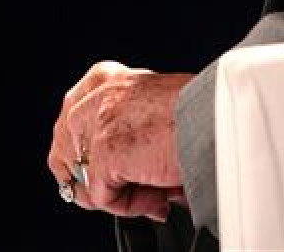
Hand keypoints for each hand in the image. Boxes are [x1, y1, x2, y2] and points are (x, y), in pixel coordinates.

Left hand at [47, 59, 193, 221]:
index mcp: (108, 78)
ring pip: (87, 179)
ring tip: (156, 194)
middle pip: (67, 151)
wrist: (216, 116)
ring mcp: (99, 121)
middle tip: (130, 194)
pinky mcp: (105, 150)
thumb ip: (128, 126)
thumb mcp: (152, 107)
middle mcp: (98, 94)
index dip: (84, 156)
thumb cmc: (199, 111)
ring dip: (121, 195)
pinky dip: (132, 205)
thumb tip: (121, 171)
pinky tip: (159, 195)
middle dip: (94, 181)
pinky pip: (104, 197)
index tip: (102, 177)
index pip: (71, 120)